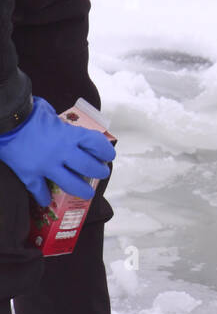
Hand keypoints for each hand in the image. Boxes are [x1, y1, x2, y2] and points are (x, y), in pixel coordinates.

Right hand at [0, 97, 114, 207]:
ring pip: (71, 184)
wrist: (6, 119)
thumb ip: (60, 125)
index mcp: (69, 134)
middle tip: (101, 174)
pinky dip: (43, 197)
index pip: (97, 144)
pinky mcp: (30, 174)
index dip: (106, 151)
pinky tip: (46, 201)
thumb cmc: (28, 112)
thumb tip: (64, 128)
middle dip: (99, 172)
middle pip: (89, 167)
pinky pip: (39, 190)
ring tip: (87, 193)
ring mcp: (46, 166)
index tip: (109, 155)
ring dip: (82, 190)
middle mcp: (62, 152)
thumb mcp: (50, 113)